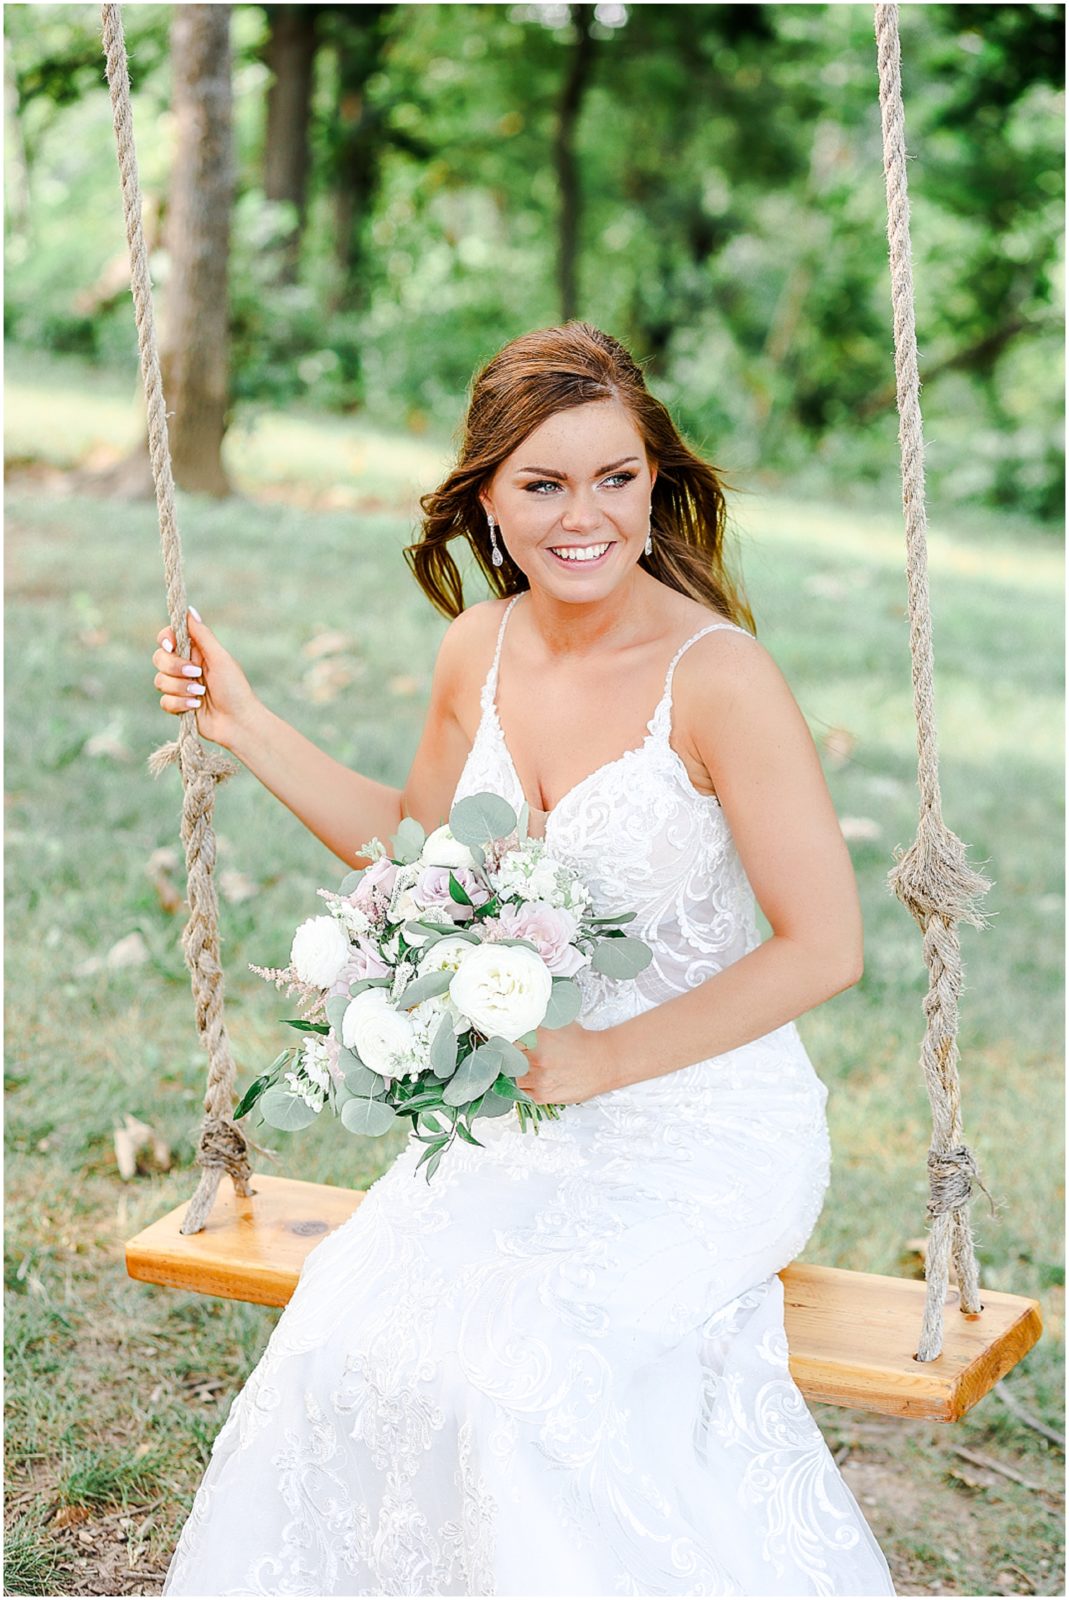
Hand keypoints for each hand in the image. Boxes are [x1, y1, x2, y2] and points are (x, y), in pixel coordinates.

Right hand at [152, 608, 262, 752]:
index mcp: (196, 652)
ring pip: (159, 681)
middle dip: (175, 667)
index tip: (172, 646)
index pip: (169, 638)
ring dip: (180, 688)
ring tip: (201, 694)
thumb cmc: (235, 689)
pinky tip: (196, 707)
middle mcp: (185, 667)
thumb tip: (190, 610)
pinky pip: (164, 701)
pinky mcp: (178, 705)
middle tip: (196, 674)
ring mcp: (180, 686)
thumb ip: (203, 636)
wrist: (238, 723)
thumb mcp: (220, 659)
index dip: (166, 640)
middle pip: (159, 658)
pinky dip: (180, 704)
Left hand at [513, 1020, 614, 1106]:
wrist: (603, 1062)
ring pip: (516, 1077)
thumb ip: (537, 1022)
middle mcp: (536, 1059)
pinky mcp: (543, 1095)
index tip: (510, 1042)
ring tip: (534, 1068)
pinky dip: (529, 1086)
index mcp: (537, 1037)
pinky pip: (525, 1092)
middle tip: (525, 1055)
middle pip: (510, 1059)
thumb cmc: (583, 1042)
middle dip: (515, 1057)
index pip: (508, 1040)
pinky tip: (539, 1079)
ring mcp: (539, 1079)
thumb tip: (520, 1019)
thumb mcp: (558, 1022)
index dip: (509, 1041)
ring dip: (521, 1072)